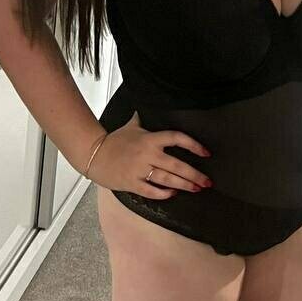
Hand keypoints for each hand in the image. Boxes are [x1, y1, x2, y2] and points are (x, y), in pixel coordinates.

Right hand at [89, 113, 212, 197]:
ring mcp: (139, 169)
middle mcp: (147, 154)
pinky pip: (151, 191)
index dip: (194, 145)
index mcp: (150, 139)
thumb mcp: (131, 126)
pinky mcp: (132, 183)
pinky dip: (164, 193)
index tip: (206, 153)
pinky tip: (173, 194)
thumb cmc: (114, 141)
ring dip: (184, 185)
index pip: (177, 139)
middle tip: (207, 181)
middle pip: (177, 165)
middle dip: (194, 174)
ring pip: (167, 179)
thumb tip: (148, 106)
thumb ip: (143, 119)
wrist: (93, 155)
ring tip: (197, 188)